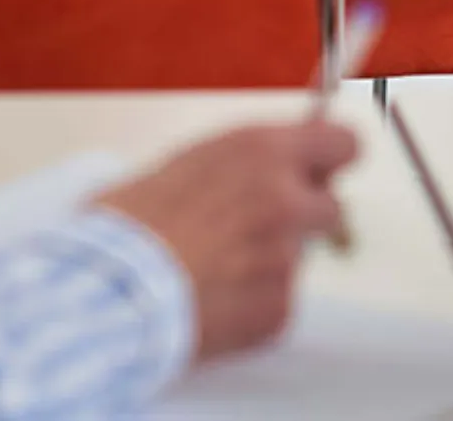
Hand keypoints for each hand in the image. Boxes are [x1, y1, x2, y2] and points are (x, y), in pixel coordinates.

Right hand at [95, 121, 359, 361]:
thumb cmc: (126, 227)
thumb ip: (238, 165)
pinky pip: (277, 303)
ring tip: (210, 272)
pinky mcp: (279, 309)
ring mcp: (287, 258)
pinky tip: (208, 302)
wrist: (109, 293)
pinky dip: (251, 306)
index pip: (343, 143)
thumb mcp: (182, 165)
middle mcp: (285, 199)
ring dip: (267, 263)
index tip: (321, 169)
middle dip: (304, 218)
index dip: (331, 159)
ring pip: (297, 259)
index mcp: (261, 151)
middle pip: (332, 207)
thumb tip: (263, 166)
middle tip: (258, 230)